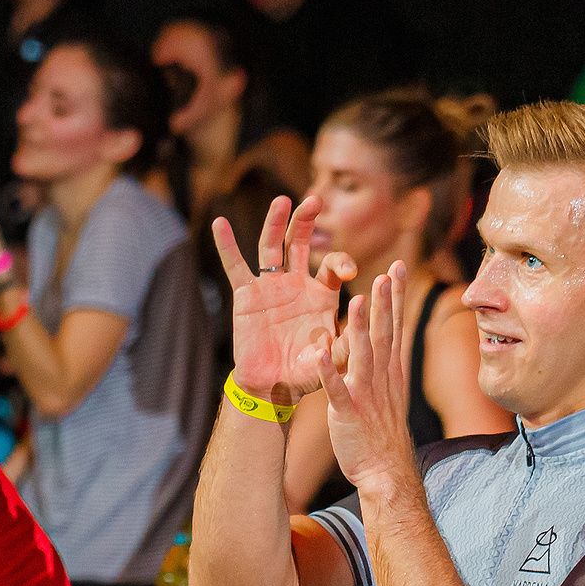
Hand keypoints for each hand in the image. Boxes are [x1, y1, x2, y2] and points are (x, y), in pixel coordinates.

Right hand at [212, 194, 356, 394]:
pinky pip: (235, 266)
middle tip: (315, 200)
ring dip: (275, 222)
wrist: (273, 385)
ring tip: (282, 200)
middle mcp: (296, 283)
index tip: (351, 271)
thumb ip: (348, 343)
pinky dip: (227, 245)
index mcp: (321, 294)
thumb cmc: (306, 371)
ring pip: (271, 246)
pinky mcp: (246, 295)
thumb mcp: (333, 358)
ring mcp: (270, 286)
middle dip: (307, 221)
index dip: (342, 263)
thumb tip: (364, 326)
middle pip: (300, 243)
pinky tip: (220, 223)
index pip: (333, 267)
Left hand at [314, 264, 413, 492]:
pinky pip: (337, 389)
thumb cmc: (382, 435)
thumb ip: (383, 367)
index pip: (395, 327)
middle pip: (385, 334)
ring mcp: (365, 395)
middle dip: (385, 303)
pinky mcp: (348, 412)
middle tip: (386, 272)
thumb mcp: (388, 395)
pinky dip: (329, 371)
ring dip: (361, 327)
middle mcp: (382, 378)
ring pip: (363, 355)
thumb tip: (384, 344)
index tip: (397, 269)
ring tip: (357, 299)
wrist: (385, 471)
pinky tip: (321, 353)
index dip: (395, 298)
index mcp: (390, 372)